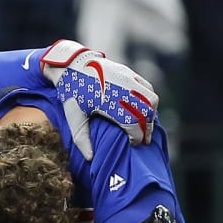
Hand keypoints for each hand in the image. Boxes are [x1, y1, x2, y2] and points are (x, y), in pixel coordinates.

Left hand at [41, 40, 159, 159]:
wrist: (71, 64)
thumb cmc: (71, 93)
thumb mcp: (73, 117)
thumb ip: (82, 139)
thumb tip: (90, 158)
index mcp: (108, 102)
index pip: (132, 123)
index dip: (136, 136)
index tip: (133, 143)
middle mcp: (121, 89)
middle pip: (146, 112)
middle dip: (147, 128)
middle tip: (144, 140)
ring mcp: (127, 78)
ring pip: (151, 99)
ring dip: (150, 114)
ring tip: (144, 126)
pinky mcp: (129, 73)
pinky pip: (148, 88)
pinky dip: (149, 100)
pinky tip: (144, 109)